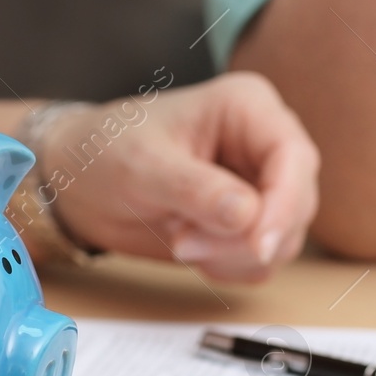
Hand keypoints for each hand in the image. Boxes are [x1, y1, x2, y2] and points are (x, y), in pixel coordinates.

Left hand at [40, 72, 319, 282]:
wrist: (77, 181)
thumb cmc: (105, 151)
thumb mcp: (142, 166)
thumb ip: (195, 189)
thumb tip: (248, 215)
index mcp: (247, 107)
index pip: (293, 157)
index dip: (284, 205)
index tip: (258, 246)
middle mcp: (263, 144)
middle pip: (297, 203)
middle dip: (247, 238)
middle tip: (185, 245)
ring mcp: (260, 186)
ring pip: (284, 239)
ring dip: (234, 257)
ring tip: (179, 241)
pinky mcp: (248, 224)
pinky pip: (262, 261)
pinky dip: (231, 269)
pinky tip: (192, 252)